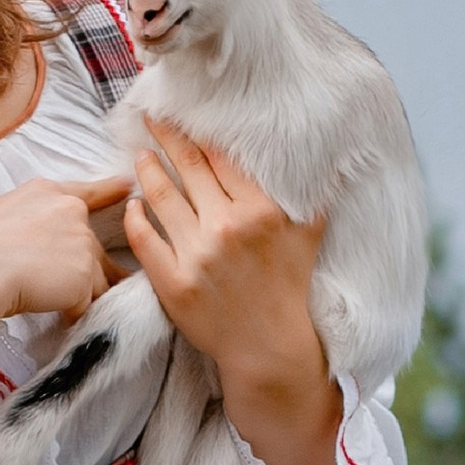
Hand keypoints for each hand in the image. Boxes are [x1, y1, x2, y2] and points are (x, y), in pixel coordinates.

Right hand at [0, 176, 130, 347]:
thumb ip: (31, 223)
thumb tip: (37, 249)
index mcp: (45, 192)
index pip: (88, 191)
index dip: (111, 190)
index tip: (127, 187)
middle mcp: (70, 211)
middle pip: (91, 248)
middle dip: (81, 271)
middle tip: (52, 284)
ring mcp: (81, 242)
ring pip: (92, 280)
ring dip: (73, 296)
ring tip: (42, 300)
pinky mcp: (84, 276)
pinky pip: (84, 305)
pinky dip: (68, 314)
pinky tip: (44, 310)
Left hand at [126, 120, 349, 464]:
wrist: (269, 350)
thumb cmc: (290, 289)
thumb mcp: (310, 236)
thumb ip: (314, 193)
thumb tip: (331, 157)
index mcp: (261, 211)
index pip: (221, 158)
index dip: (199, 132)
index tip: (184, 114)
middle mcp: (227, 228)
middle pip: (186, 168)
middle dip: (166, 137)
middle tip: (151, 117)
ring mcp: (196, 256)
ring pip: (160, 197)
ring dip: (145, 171)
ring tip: (139, 155)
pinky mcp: (172, 283)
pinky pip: (144, 238)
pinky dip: (135, 216)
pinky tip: (132, 203)